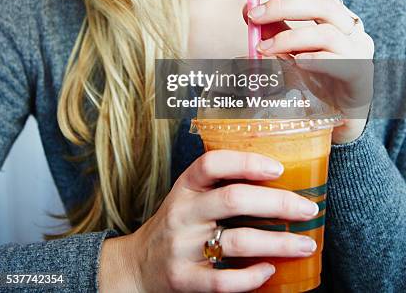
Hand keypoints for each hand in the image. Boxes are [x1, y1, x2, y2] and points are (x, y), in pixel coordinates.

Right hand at [100, 150, 319, 291]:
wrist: (136, 267)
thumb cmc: (176, 226)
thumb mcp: (188, 198)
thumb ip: (218, 187)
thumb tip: (276, 178)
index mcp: (185, 187)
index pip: (212, 163)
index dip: (246, 162)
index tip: (278, 167)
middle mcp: (182, 213)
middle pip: (234, 199)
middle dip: (278, 203)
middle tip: (308, 208)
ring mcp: (182, 247)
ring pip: (237, 241)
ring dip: (278, 243)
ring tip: (305, 243)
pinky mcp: (184, 280)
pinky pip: (224, 281)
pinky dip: (252, 276)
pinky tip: (271, 271)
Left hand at [243, 0, 374, 143]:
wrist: (338, 115)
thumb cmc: (316, 76)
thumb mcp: (290, 49)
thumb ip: (273, 29)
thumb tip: (247, 8)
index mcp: (336, 16)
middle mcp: (352, 28)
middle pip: (323, 4)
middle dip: (283, 6)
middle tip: (254, 16)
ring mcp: (359, 50)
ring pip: (328, 33)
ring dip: (290, 38)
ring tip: (264, 48)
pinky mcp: (360, 74)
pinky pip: (339, 61)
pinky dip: (314, 59)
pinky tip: (295, 62)